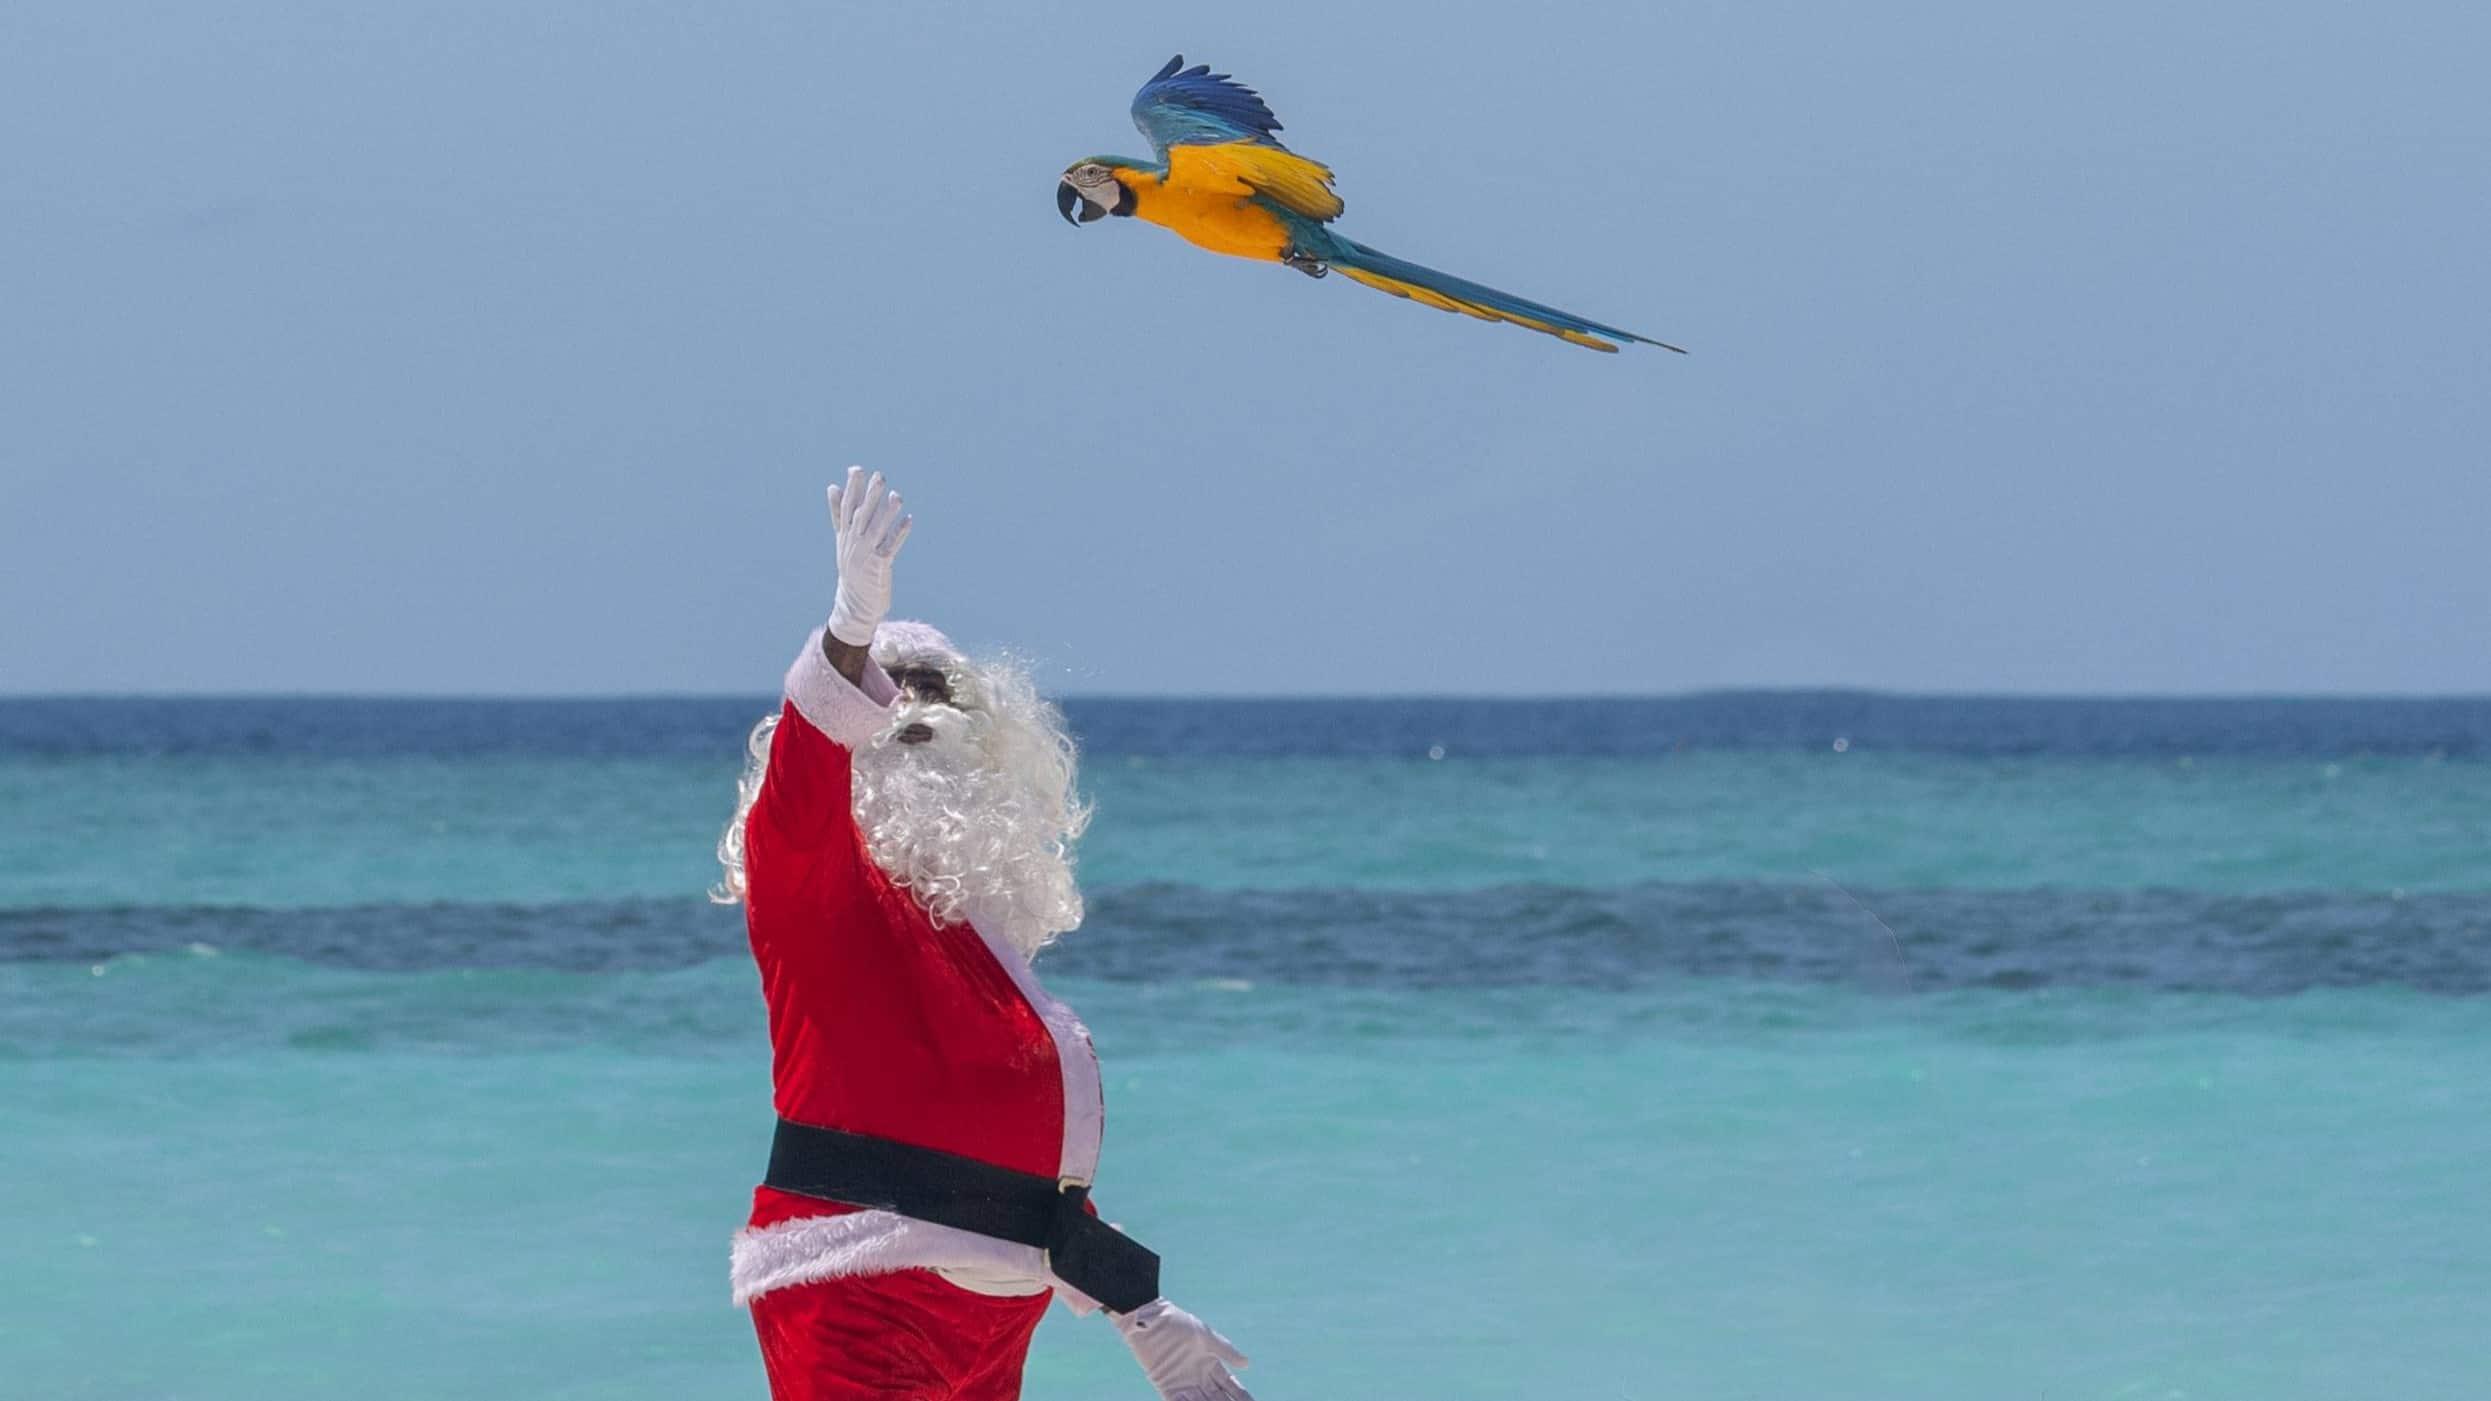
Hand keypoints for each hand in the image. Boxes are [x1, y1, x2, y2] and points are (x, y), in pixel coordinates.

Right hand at [825, 466, 912, 644]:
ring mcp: (865, 554)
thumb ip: (838, 512)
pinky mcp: (879, 566)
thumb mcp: (842, 540)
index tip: (856, 469)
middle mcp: (854, 543)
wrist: (853, 603)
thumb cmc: (852, 568)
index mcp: (845, 535)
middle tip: (879, 476)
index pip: (847, 508)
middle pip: (862, 515)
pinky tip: (909, 520)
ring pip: (876, 530)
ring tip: (897, 496)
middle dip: (870, 496)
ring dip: (887, 513)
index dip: (852, 488)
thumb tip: (833, 486)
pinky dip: (899, 533)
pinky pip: (891, 547)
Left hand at [1115, 1299, 1252, 1400]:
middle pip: (1217, 1398)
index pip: (1230, 1385)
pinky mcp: (1166, 1387)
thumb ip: (1226, 1351)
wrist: (1150, 1321)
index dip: (1241, 1396)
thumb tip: (1247, 1364)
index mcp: (1210, 1364)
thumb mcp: (1206, 1337)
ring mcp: (1183, 1384)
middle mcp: (1199, 1377)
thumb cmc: (1178, 1324)